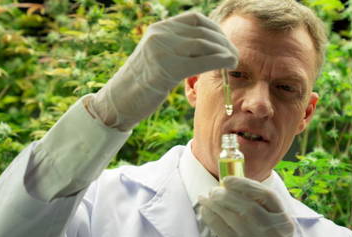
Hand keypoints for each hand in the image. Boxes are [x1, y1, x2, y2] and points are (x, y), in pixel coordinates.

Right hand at [90, 12, 237, 130]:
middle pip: (203, 32)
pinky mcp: (167, 69)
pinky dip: (220, 61)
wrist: (117, 102)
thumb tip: (205, 49)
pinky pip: (201, 61)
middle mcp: (160, 35)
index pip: (195, 19)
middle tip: (234, 54)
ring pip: (205, 45)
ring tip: (233, 62)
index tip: (225, 42)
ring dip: (225, 52)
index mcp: (158, 30)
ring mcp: (162, 51)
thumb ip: (175, 49)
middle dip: (224, 42)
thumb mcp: (156, 58)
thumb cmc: (139, 85)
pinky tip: (229, 66)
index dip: (215, 29)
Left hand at [199, 176, 296, 236]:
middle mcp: (273, 230)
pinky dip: (211, 217)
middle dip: (226, 194)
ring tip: (206, 197)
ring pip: (233, 217)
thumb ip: (263, 207)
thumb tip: (234, 184)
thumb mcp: (277, 225)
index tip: (228, 179)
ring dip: (215, 203)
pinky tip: (205, 210)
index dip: (246, 184)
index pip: (268, 195)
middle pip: (247, 206)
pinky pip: (222, 230)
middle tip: (214, 190)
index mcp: (284, 220)